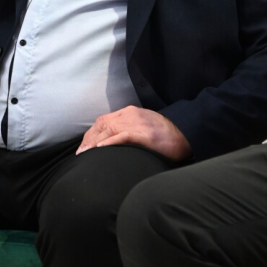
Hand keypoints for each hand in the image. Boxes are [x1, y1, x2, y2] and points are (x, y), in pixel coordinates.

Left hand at [76, 105, 191, 160]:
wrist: (186, 133)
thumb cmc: (166, 135)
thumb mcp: (145, 127)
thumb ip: (130, 130)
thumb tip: (114, 142)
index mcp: (130, 112)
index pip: (104, 121)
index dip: (91, 134)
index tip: (84, 146)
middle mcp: (130, 115)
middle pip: (102, 124)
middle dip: (88, 139)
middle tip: (80, 154)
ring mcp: (137, 123)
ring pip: (108, 130)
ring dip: (94, 143)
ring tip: (84, 154)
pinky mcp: (143, 133)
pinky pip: (121, 136)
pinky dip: (108, 142)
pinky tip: (100, 149)